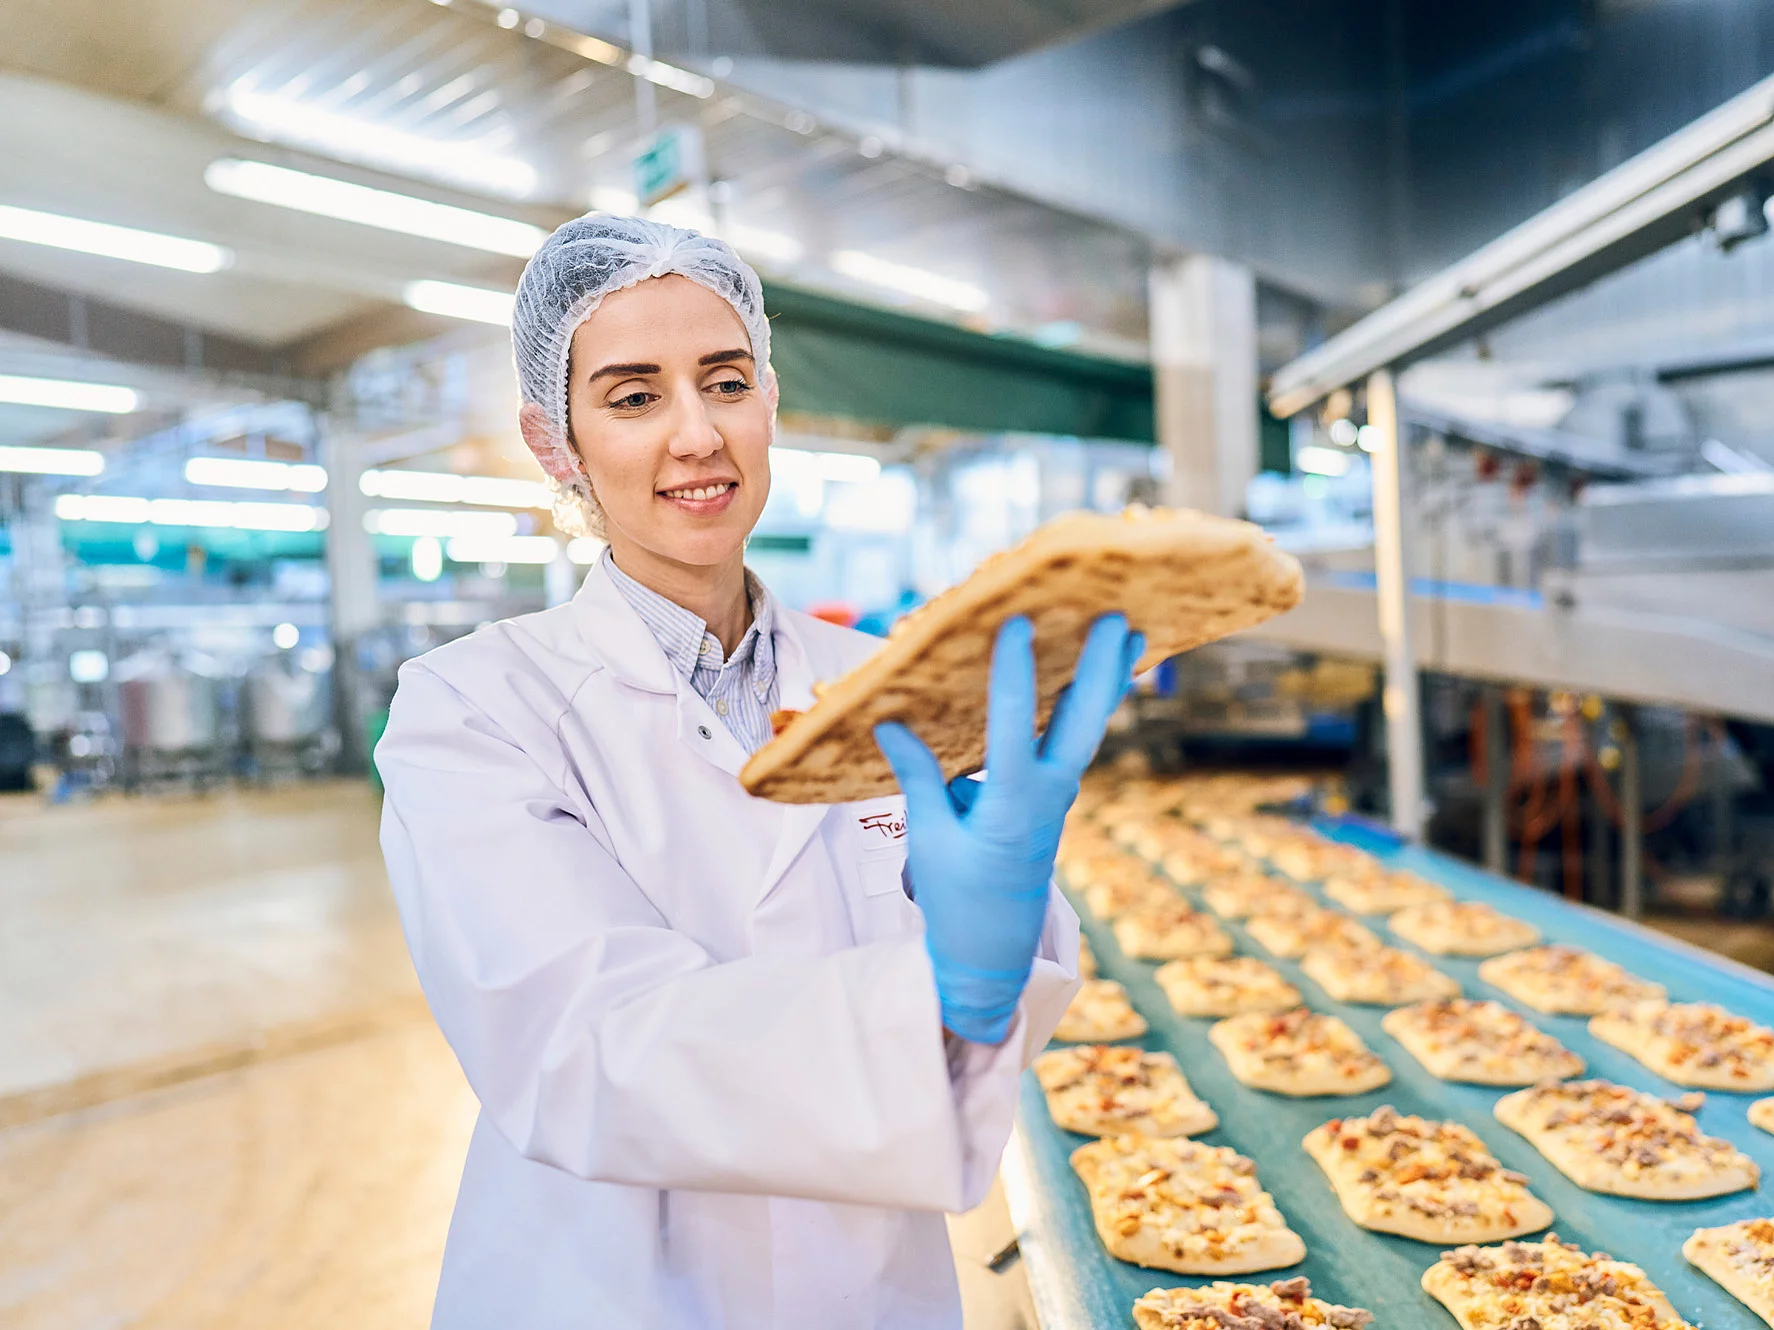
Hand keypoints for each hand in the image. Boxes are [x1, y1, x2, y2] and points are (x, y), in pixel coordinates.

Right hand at [874, 614, 1144, 1044]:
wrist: (994, 948)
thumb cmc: (959, 896)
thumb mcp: (929, 839)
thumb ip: (919, 776)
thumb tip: (890, 720)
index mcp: (1012, 805)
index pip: (1013, 727)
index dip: (1014, 672)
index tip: (1017, 622)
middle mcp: (1049, 793)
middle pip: (1082, 720)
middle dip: (1098, 665)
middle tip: (1118, 614)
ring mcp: (1061, 793)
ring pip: (1090, 724)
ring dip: (1110, 676)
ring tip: (1135, 630)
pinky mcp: (1057, 794)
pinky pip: (1079, 736)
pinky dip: (1093, 700)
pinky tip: (1109, 671)